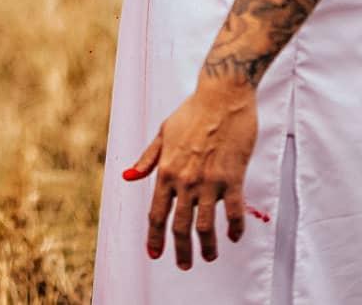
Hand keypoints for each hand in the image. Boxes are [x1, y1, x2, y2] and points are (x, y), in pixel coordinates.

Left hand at [123, 73, 258, 269]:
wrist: (222, 96)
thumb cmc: (192, 112)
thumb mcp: (163, 132)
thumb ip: (147, 159)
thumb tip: (127, 178)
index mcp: (165, 169)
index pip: (156, 212)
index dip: (154, 237)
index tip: (154, 254)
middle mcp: (184, 179)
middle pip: (179, 225)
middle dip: (181, 250)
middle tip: (184, 265)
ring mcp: (209, 181)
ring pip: (205, 226)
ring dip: (207, 247)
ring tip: (208, 256)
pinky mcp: (232, 178)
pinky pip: (234, 213)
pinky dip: (234, 229)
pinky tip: (233, 236)